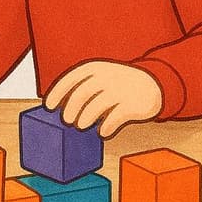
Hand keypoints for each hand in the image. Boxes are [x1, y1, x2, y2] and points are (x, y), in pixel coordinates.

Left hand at [43, 60, 162, 137]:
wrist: (153, 83)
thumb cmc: (117, 84)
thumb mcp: (101, 78)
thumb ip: (83, 89)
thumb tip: (63, 111)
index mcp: (94, 69)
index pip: (70, 78)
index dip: (58, 92)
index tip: (49, 106)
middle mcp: (105, 77)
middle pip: (81, 94)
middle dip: (71, 109)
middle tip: (66, 121)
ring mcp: (120, 89)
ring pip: (97, 105)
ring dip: (86, 118)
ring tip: (81, 126)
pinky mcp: (133, 104)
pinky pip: (116, 117)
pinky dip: (107, 126)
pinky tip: (102, 133)